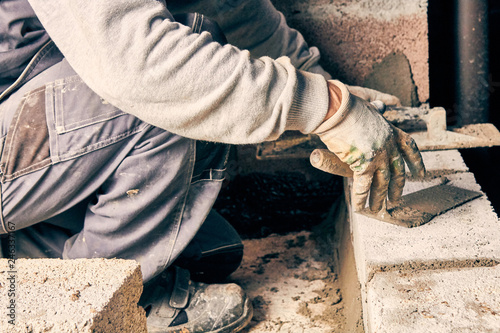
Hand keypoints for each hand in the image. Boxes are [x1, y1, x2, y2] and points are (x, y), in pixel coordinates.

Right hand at [314, 80, 424, 211]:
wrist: (337, 110)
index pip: (410, 149)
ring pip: (381, 184)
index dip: (416, 163)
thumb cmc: (348, 107)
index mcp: (392, 132)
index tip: (421, 174)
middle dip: (396, 188)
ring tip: (376, 209)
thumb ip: (378, 110)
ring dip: (378, 198)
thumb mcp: (369, 106)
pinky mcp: (364, 165)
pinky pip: (363, 186)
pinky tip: (359, 207)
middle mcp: (389, 147)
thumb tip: (383, 104)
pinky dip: (360, 198)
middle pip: (397, 172)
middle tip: (396, 199)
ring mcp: (378, 157)